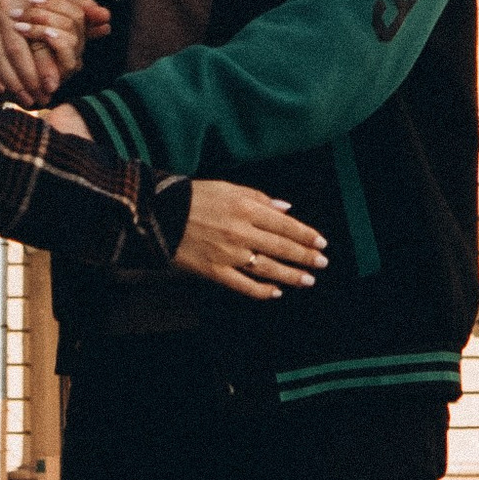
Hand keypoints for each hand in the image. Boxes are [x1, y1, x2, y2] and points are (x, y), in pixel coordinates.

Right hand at [0, 0, 109, 106]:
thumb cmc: (39, 0)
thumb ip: (84, 10)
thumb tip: (106, 19)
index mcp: (26, 1)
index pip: (36, 38)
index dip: (44, 65)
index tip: (53, 87)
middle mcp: (2, 9)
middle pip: (14, 50)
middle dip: (26, 78)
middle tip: (38, 99)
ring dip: (9, 81)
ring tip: (24, 99)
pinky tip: (0, 90)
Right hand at [174, 183, 330, 301]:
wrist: (156, 214)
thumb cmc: (192, 197)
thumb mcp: (227, 187)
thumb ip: (259, 197)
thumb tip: (286, 208)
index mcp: (245, 208)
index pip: (285, 224)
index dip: (306, 235)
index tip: (321, 243)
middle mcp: (241, 232)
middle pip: (281, 247)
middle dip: (305, 256)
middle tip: (322, 263)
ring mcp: (229, 254)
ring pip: (268, 268)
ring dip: (291, 276)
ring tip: (308, 280)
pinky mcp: (215, 271)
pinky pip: (244, 285)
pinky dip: (262, 290)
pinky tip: (276, 292)